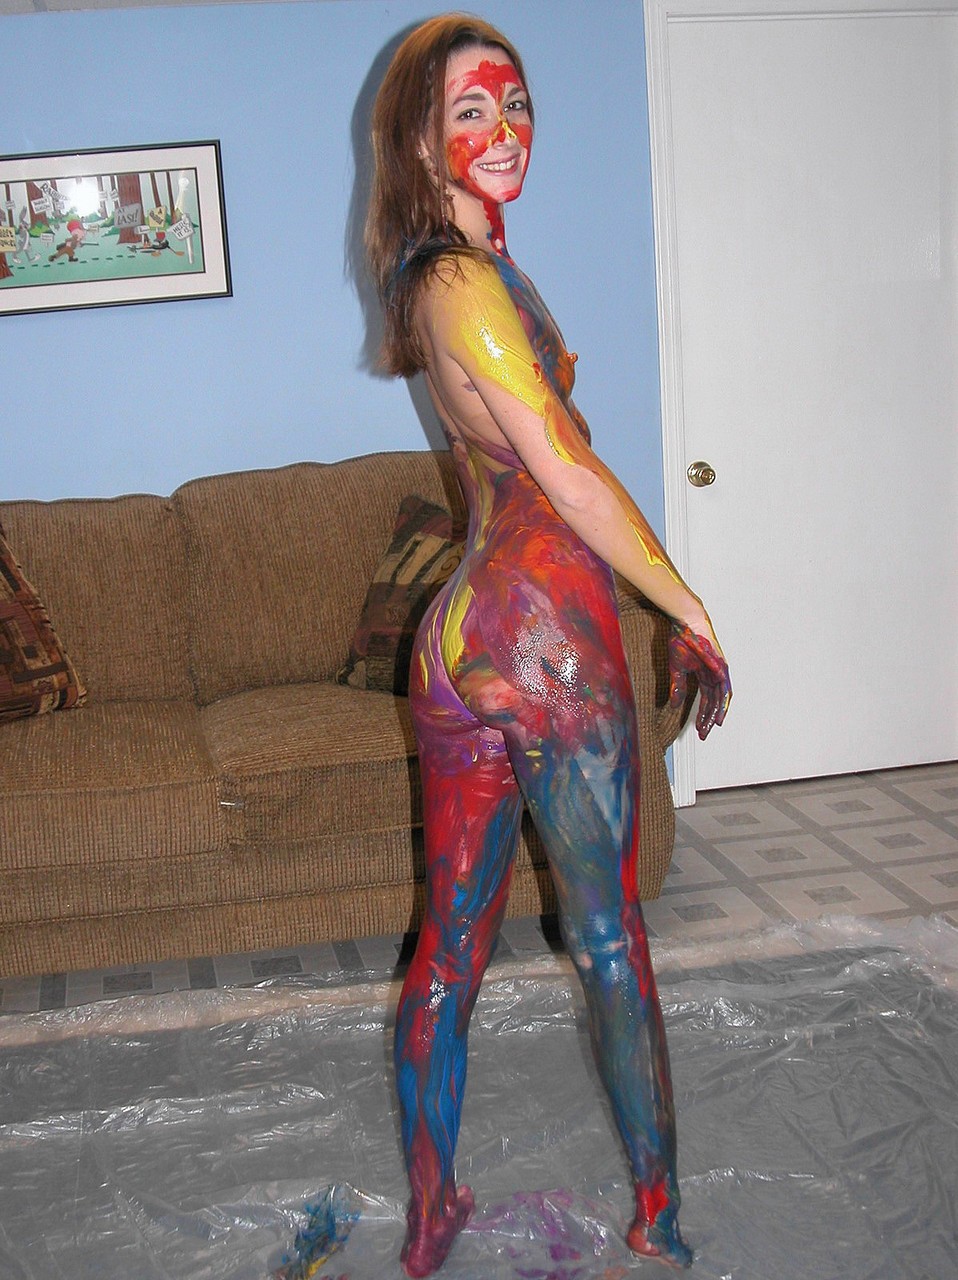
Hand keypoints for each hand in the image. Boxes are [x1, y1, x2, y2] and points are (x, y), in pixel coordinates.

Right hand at [668, 622, 731, 740]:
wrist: (687, 623)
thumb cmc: (681, 640)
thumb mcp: (676, 668)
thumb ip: (678, 687)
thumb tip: (674, 705)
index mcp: (704, 675)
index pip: (705, 700)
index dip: (701, 715)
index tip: (698, 730)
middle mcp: (714, 675)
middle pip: (714, 702)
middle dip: (708, 719)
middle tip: (704, 733)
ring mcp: (720, 671)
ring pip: (721, 697)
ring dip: (717, 713)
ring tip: (713, 726)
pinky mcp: (722, 666)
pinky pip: (725, 687)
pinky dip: (723, 700)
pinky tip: (719, 712)